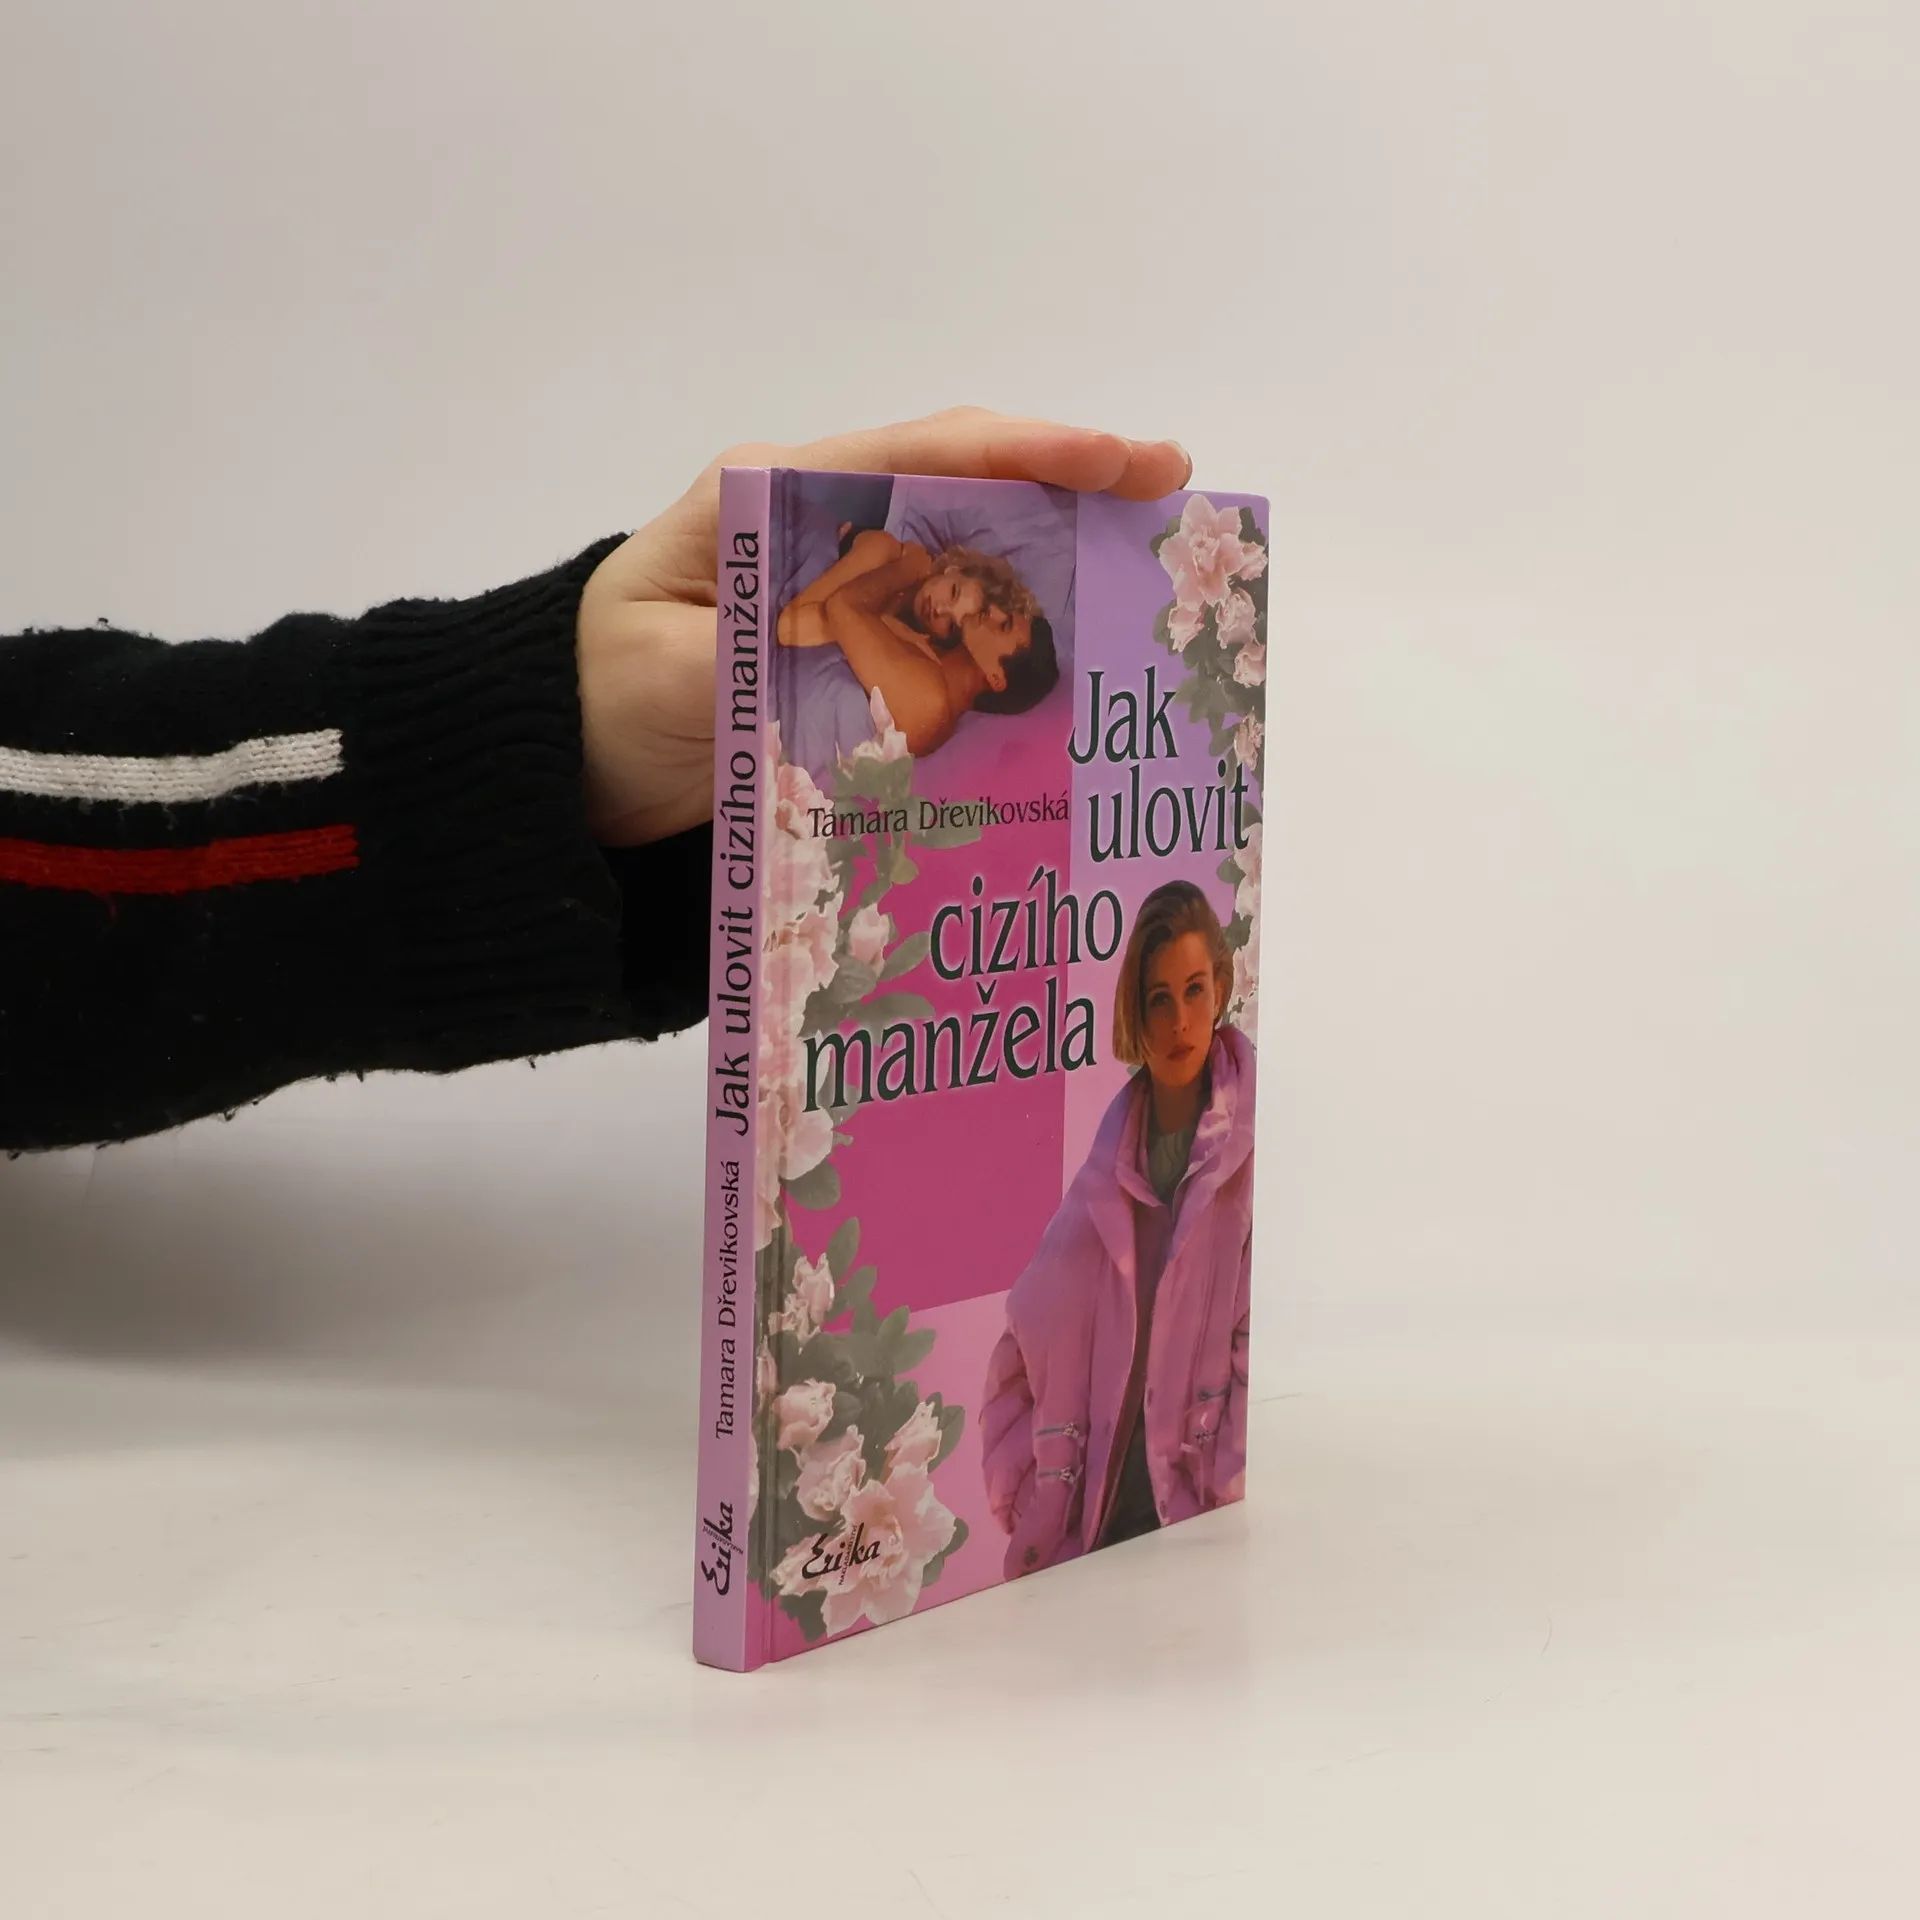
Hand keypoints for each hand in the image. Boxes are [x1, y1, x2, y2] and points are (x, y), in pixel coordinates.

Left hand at [575, 406, 1190, 845]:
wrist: (558, 762)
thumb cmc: (601, 699)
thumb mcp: (680, 678)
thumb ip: (777, 662)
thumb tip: (887, 667)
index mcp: (772, 497)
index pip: (921, 453)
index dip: (1029, 452)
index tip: (1121, 461)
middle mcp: (816, 524)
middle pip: (961, 485)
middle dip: (1068, 485)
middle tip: (1170, 497)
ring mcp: (836, 582)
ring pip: (963, 549)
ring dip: (1053, 554)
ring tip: (1144, 566)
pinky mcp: (845, 642)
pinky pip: (940, 620)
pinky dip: (1005, 627)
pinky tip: (1065, 648)